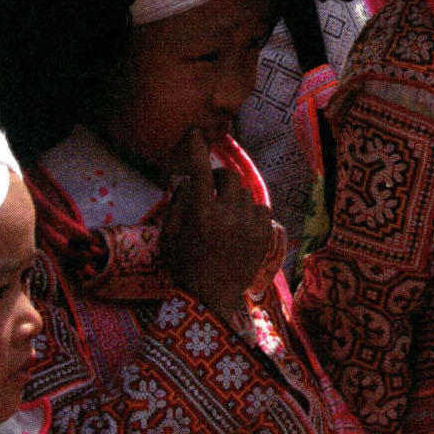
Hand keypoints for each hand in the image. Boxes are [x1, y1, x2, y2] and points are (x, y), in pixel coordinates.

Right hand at [158, 131, 280, 322]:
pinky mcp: (263, 236)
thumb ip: (178, 204)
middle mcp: (228, 215)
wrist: (210, 299)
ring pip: (246, 193)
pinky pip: (262, 209)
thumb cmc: (184, 266)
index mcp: (201, 214)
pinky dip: (251, 211)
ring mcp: (249, 226)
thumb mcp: (170, 235)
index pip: (199, 171)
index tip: (196, 134)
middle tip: (212, 190)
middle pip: (229, 178)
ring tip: (225, 212)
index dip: (197, 149)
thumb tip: (188, 183)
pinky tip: (241, 223)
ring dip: (234, 197)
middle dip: (219, 179)